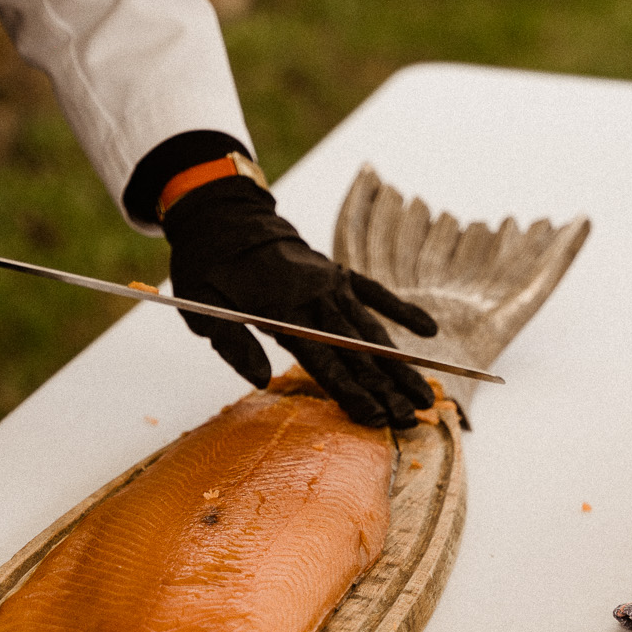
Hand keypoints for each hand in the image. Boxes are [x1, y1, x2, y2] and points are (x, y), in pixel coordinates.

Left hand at [163, 176, 439, 428]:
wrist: (222, 214)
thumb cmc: (207, 264)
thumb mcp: (203, 307)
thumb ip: (233, 344)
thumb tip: (262, 380)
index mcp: (282, 310)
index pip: (324, 361)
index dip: (352, 393)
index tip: (376, 418)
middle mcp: (316, 297)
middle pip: (357, 353)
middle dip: (386, 389)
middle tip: (412, 418)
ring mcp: (332, 283)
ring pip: (372, 331)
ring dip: (400, 364)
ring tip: (425, 393)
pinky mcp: (338, 273)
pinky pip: (377, 293)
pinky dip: (402, 310)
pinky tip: (428, 331)